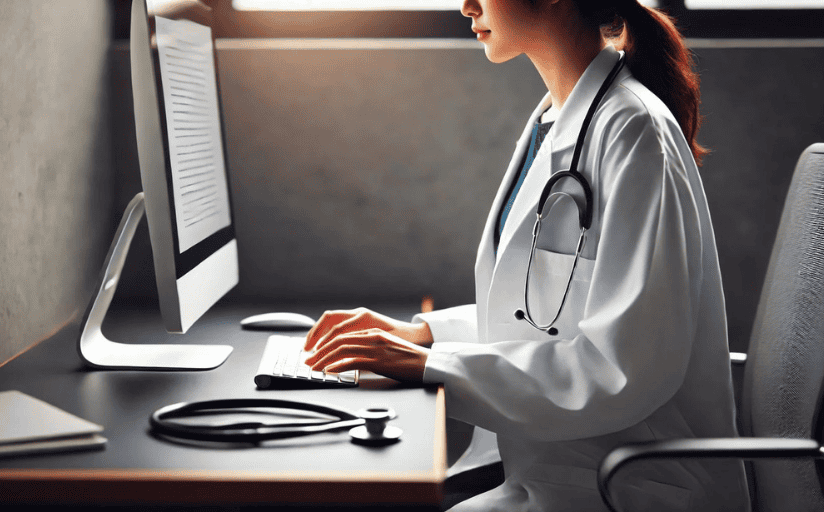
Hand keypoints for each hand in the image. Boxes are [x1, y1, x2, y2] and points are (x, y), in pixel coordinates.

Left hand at [304, 328, 429, 381]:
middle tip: (308, 361)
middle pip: (338, 340)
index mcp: (373, 332)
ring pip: (341, 350)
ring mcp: (375, 347)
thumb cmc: (409, 359)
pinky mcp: (378, 360)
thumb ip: (368, 351)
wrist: (427, 363)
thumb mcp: (386, 350)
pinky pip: (352, 362)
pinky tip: (330, 373)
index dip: (325, 343)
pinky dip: (337, 367)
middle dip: (319, 351)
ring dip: (324, 360)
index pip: (342, 334)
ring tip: (314, 368)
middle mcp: (372, 337)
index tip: (314, 352)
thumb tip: (349, 361)